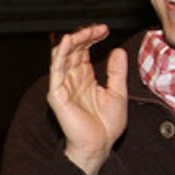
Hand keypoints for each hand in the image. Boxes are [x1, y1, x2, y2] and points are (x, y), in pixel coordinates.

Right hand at [46, 24, 127, 174]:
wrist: (99, 146)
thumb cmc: (106, 126)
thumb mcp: (118, 93)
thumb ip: (117, 72)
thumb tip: (118, 50)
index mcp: (85, 79)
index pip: (84, 51)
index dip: (92, 38)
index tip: (105, 30)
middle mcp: (72, 80)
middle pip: (73, 50)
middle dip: (84, 36)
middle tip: (98, 29)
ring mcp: (63, 86)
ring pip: (63, 56)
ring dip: (74, 41)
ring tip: (87, 32)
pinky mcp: (57, 95)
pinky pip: (56, 70)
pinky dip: (61, 54)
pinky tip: (69, 41)